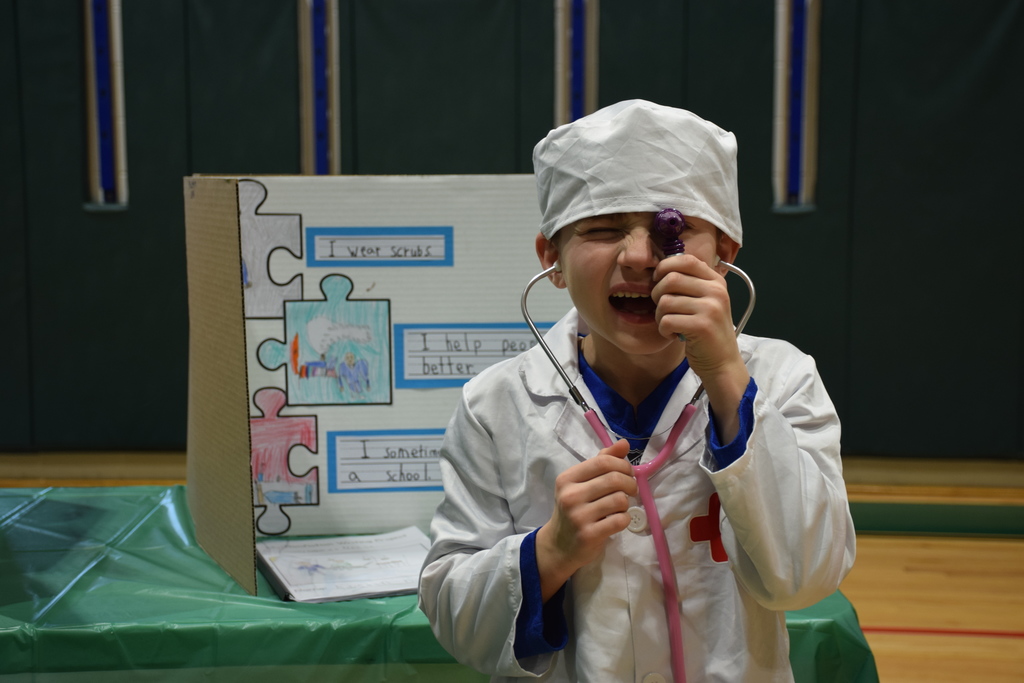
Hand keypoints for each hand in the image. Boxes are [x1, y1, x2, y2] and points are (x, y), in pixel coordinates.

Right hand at [535, 440, 636, 600]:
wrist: (559, 545)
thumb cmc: (574, 509)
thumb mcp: (581, 483)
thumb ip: (602, 462)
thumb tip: (624, 444)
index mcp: (567, 478)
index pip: (603, 461)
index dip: (623, 465)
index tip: (627, 473)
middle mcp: (570, 495)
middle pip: (615, 479)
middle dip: (630, 483)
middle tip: (630, 490)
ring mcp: (578, 516)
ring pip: (620, 500)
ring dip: (626, 503)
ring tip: (620, 507)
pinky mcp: (588, 535)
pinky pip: (620, 520)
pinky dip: (625, 519)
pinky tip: (618, 520)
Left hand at [652, 254, 749, 441]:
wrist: (722, 362)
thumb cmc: (707, 332)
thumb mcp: (705, 301)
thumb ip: (689, 283)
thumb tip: (660, 268)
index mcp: (716, 281)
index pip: (686, 259)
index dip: (665, 267)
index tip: (658, 280)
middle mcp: (716, 291)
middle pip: (671, 279)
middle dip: (657, 294)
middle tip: (663, 309)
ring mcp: (711, 308)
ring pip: (665, 301)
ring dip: (660, 316)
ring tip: (670, 324)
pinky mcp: (702, 326)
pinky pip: (666, 320)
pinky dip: (663, 330)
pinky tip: (673, 335)